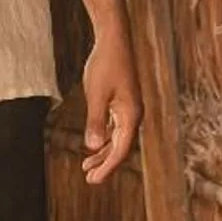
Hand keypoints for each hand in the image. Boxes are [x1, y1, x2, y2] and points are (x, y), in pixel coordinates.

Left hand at [81, 30, 141, 183]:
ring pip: (118, 139)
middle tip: (89, 179)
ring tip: (87, 166)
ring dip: (104, 153)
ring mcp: (129, 109)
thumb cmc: (105, 65)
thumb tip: (92, 147)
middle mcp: (134, 116)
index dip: (107, 168)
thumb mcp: (95, 94)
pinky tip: (95, 145)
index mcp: (131, 116)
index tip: (92, 180)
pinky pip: (115, 128)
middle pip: (121, 148)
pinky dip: (105, 138)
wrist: (114, 40)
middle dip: (106, 165)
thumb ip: (95, 121)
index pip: (120, 151)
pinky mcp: (123, 102)